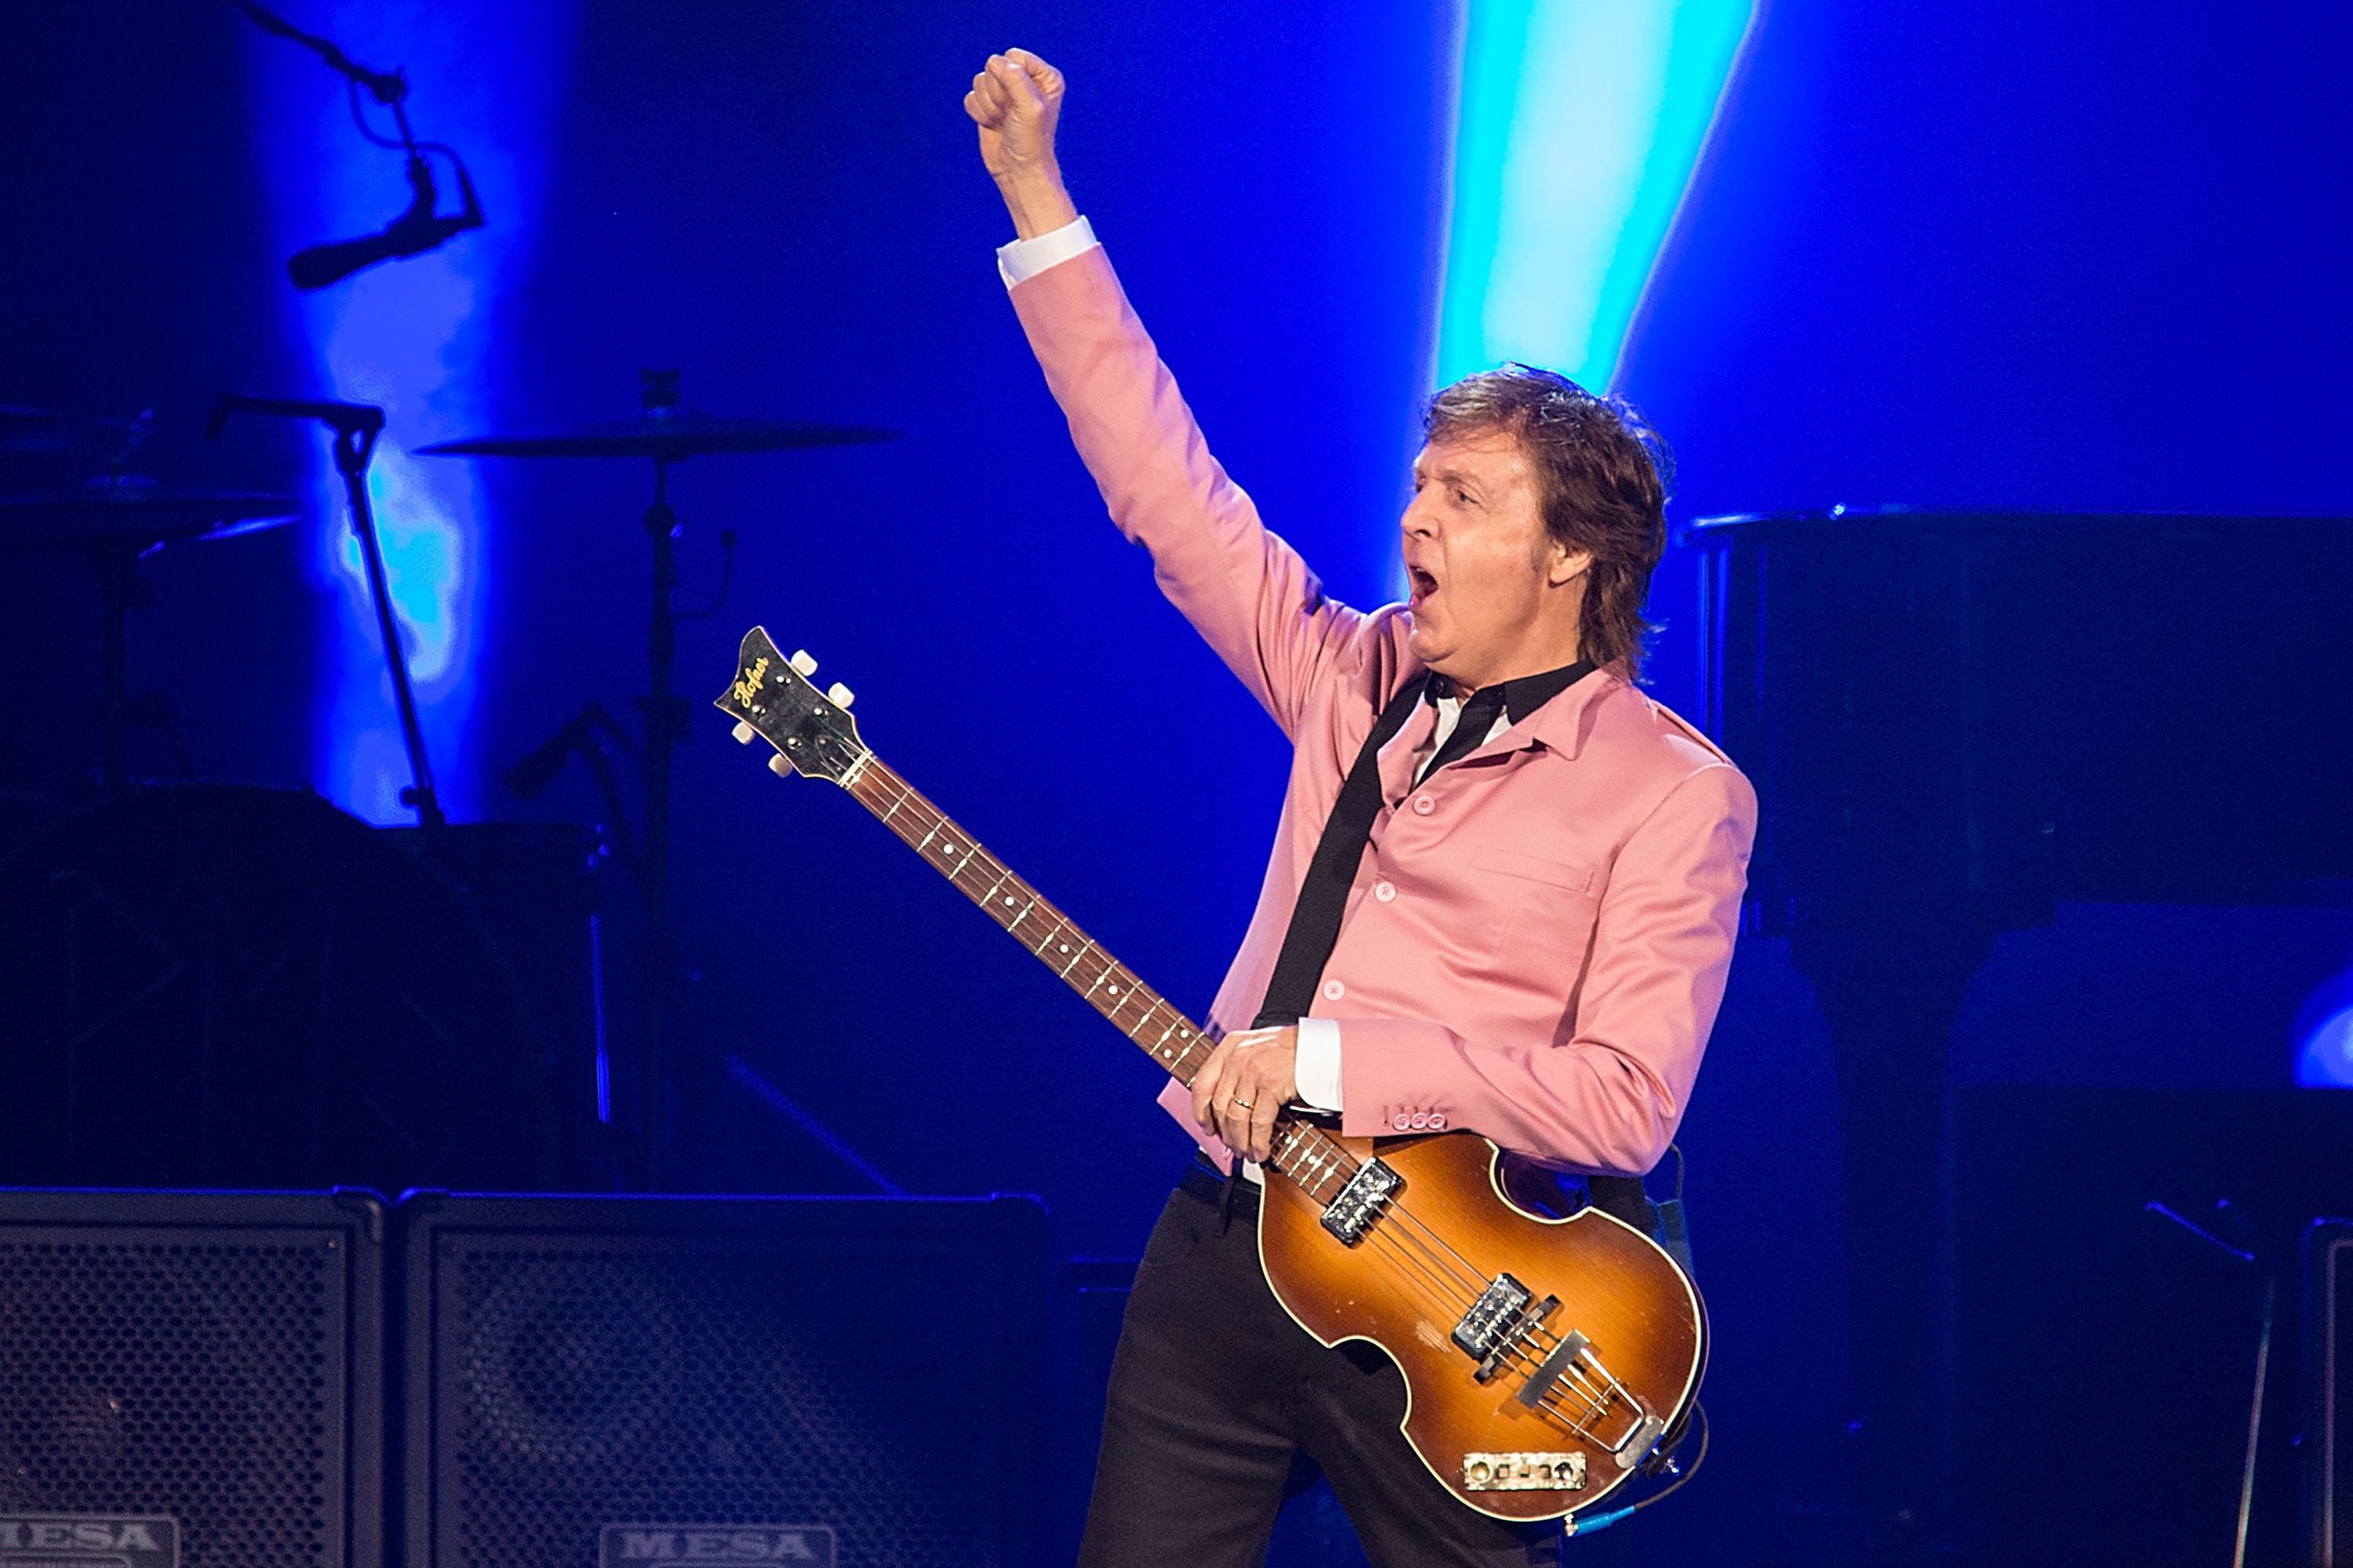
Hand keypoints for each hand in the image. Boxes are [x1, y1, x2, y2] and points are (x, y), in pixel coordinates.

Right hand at [964, 49, 1075, 238]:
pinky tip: (994, 126)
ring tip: (1004, 122)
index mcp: (1044, 76)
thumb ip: (1015, 78)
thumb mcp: (1030, 107)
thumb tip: (994, 62)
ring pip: (979, 82)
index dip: (1011, 78)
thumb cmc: (1031, 142)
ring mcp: (1005, 93)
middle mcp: (1025, 80)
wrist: (1019, 171)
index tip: (1022, 103)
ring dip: (989, 107)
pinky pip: (971, 98)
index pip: (1014, 56)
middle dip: (998, 95)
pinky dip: (979, 114)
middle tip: (1012, 116)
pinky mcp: (988, 105)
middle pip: (994, 67)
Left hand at [1192, 1026, 1298, 1164]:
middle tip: (1233, 1147)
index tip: (1207, 1127)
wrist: (1326, 1046)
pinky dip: (1258, 1142)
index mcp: (1231, 1046)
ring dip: (1240, 1142)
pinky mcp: (1272, 1084)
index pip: (1202, 1083)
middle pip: (1220, 1105)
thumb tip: (1226, 1109)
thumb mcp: (1257, 1050)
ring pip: (1236, 1117)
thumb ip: (1239, 1070)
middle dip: (1225, 1133)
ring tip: (1247, 1153)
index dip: (1201, 1111)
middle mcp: (1238, 1056)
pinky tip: (1261, 1151)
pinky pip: (1258, 1122)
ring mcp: (1254, 1069)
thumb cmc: (1295, 1051)